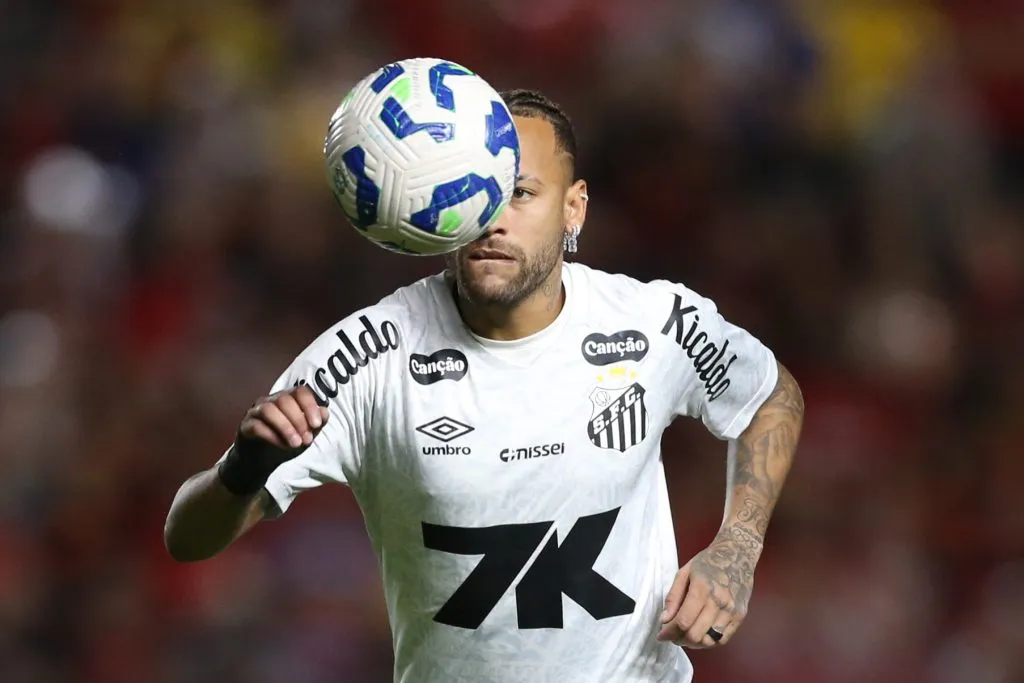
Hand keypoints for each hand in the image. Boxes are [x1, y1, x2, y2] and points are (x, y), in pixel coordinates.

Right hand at [238, 385, 329, 453]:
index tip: (317, 424)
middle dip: (299, 420)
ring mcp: (256, 412)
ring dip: (286, 427)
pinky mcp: (245, 426)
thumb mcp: (307, 434)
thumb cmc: (288, 442)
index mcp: (289, 399)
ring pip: (269, 410)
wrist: (264, 461)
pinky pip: (256, 425)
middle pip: (285, 400)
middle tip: (307, 439)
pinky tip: (282, 446)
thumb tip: (325, 412)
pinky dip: (272, 436)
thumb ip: (316, 424)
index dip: (310, 406)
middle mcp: (271, 400)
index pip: (300, 391)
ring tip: (296, 444)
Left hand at [656, 525, 762, 647]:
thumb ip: (673, 596)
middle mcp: (719, 603)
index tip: (661, 635)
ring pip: (709, 641)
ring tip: (684, 636)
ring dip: (693, 643)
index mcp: (702, 589)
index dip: (669, 632)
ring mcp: (732, 612)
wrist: (738, 554)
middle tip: (672, 635)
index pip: (683, 621)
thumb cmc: (708, 561)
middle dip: (679, 639)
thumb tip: (664, 620)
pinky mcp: (740, 617)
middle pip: (695, 634)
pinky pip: (723, 639)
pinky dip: (709, 642)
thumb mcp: (684, 572)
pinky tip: (700, 635)